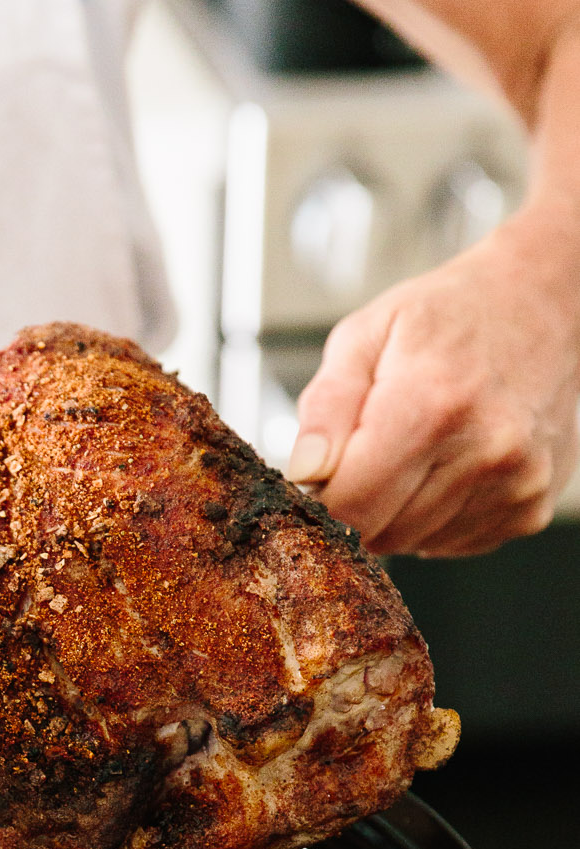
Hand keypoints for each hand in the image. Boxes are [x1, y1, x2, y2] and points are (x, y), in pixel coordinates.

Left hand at [289, 209, 579, 557]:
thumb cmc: (446, 317)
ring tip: (414, 450)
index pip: (350, 504)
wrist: (541, 305)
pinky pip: (453, 543)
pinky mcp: (531, 506)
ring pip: (415, 543)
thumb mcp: (364, 335)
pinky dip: (436, 517)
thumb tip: (305, 473)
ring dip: (397, 512)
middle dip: (359, 503)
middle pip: (381, 532)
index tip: (322, 473)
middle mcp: (483, 450)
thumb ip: (326, 407)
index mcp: (431, 403)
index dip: (321, 497)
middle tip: (368, 453)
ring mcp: (516, 483)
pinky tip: (447, 466)